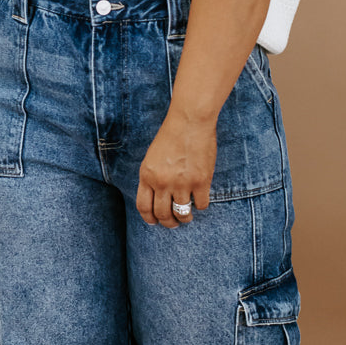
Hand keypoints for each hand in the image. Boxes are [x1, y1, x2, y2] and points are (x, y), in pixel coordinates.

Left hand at [136, 113, 216, 227]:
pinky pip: (201, 204)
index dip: (149, 218)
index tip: (155, 222)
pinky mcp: (201, 181)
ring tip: (187, 216)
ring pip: (182, 213)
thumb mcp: (152, 157)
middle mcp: (162, 182)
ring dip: (185, 218)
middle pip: (162, 214)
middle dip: (168, 223)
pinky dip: (200, 205)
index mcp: (147, 175)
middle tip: (174, 223)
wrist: (190, 121)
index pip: (143, 207)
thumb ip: (152, 178)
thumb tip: (156, 200)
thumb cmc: (171, 136)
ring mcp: (182, 183)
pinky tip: (200, 199)